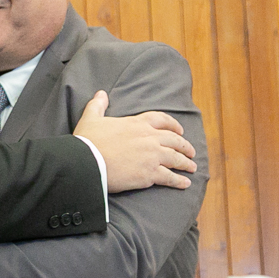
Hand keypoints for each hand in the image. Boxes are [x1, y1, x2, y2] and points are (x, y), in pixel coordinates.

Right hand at [73, 91, 196, 192]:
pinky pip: (170, 177)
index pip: (161, 120)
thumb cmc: (88, 141)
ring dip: (186, 163)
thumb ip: (98, 105)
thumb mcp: (91, 118)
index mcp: (136, 124)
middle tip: (191, 152)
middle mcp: (148, 138)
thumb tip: (101, 94)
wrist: (86, 162)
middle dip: (184, 146)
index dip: (173, 124)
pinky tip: (185, 184)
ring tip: (192, 167)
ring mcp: (151, 156)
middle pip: (174, 140)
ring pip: (176, 158)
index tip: (180, 130)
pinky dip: (179, 181)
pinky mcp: (149, 174)